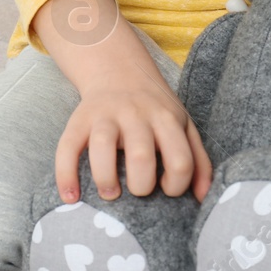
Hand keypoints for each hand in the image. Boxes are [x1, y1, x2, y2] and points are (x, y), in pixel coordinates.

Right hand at [55, 63, 211, 202]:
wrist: (119, 71)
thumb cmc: (156, 110)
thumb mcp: (184, 126)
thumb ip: (199, 161)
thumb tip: (204, 199)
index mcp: (167, 119)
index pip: (180, 160)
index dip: (176, 185)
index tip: (166, 189)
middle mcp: (137, 115)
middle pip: (141, 156)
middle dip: (141, 186)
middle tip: (137, 191)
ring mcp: (106, 116)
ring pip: (102, 147)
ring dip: (105, 179)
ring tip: (110, 193)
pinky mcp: (79, 120)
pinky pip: (67, 148)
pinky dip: (65, 175)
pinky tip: (71, 196)